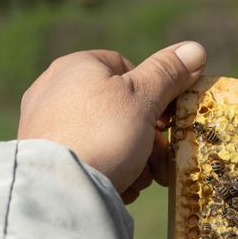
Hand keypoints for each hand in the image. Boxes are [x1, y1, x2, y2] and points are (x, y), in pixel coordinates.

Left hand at [18, 42, 205, 202]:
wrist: (60, 189)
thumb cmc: (105, 134)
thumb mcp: (143, 98)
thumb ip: (168, 73)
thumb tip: (195, 49)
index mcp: (77, 66)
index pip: (125, 67)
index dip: (152, 93)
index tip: (165, 122)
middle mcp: (54, 88)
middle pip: (117, 108)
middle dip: (146, 138)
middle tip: (159, 163)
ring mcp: (44, 124)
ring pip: (103, 136)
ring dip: (130, 159)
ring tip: (137, 180)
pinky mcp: (42, 157)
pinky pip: (84, 157)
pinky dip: (105, 170)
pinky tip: (116, 186)